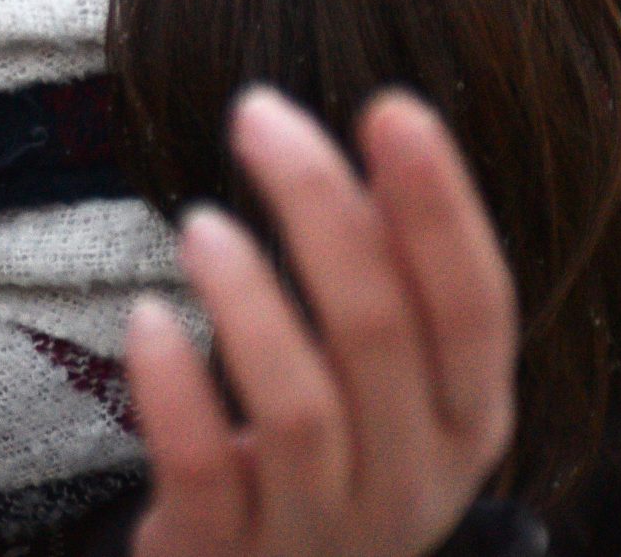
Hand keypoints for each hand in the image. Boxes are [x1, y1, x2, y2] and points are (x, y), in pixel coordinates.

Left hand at [125, 87, 517, 556]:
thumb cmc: (327, 458)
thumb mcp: (387, 384)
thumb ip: (391, 281)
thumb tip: (386, 129)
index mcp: (469, 423)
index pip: (476, 305)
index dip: (440, 206)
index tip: (388, 106)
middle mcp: (414, 484)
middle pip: (379, 334)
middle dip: (318, 208)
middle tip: (257, 117)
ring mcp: (322, 534)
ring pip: (299, 407)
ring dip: (248, 298)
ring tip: (198, 223)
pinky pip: (205, 471)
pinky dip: (174, 390)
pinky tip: (145, 317)